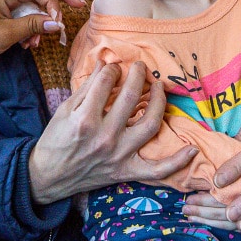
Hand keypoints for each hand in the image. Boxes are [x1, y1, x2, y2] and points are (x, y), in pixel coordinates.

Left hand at [0, 0, 83, 64]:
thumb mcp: (6, 34)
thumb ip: (32, 25)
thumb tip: (56, 22)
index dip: (53, 2)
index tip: (60, 20)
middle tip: (79, 4)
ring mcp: (1, 2)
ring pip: (30, 5)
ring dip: (40, 21)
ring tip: (38, 41)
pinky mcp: (0, 13)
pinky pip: (22, 15)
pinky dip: (29, 27)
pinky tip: (28, 43)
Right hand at [28, 61, 199, 204]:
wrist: (48, 177)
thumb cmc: (55, 141)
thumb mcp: (65, 110)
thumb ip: (87, 87)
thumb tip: (106, 63)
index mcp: (84, 120)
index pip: (105, 83)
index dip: (112, 70)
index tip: (114, 68)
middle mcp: (104, 137)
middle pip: (130, 98)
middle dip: (137, 76)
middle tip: (140, 67)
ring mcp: (118, 155)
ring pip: (150, 125)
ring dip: (159, 102)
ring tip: (158, 86)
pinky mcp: (126, 171)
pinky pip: (157, 170)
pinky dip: (177, 162)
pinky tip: (192, 150)